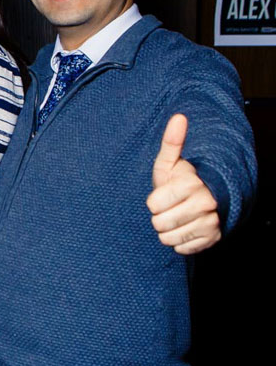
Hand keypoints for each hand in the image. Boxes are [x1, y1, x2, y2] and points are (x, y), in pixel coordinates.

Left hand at [147, 114, 220, 254]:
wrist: (200, 200)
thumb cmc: (178, 180)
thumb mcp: (169, 163)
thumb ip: (170, 142)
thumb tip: (179, 117)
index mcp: (192, 184)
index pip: (154, 204)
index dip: (153, 201)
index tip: (162, 195)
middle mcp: (206, 203)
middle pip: (160, 223)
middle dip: (159, 217)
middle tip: (169, 208)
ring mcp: (211, 223)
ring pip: (169, 238)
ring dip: (167, 231)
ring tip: (175, 218)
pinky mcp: (212, 239)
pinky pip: (181, 249)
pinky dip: (179, 243)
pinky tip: (184, 229)